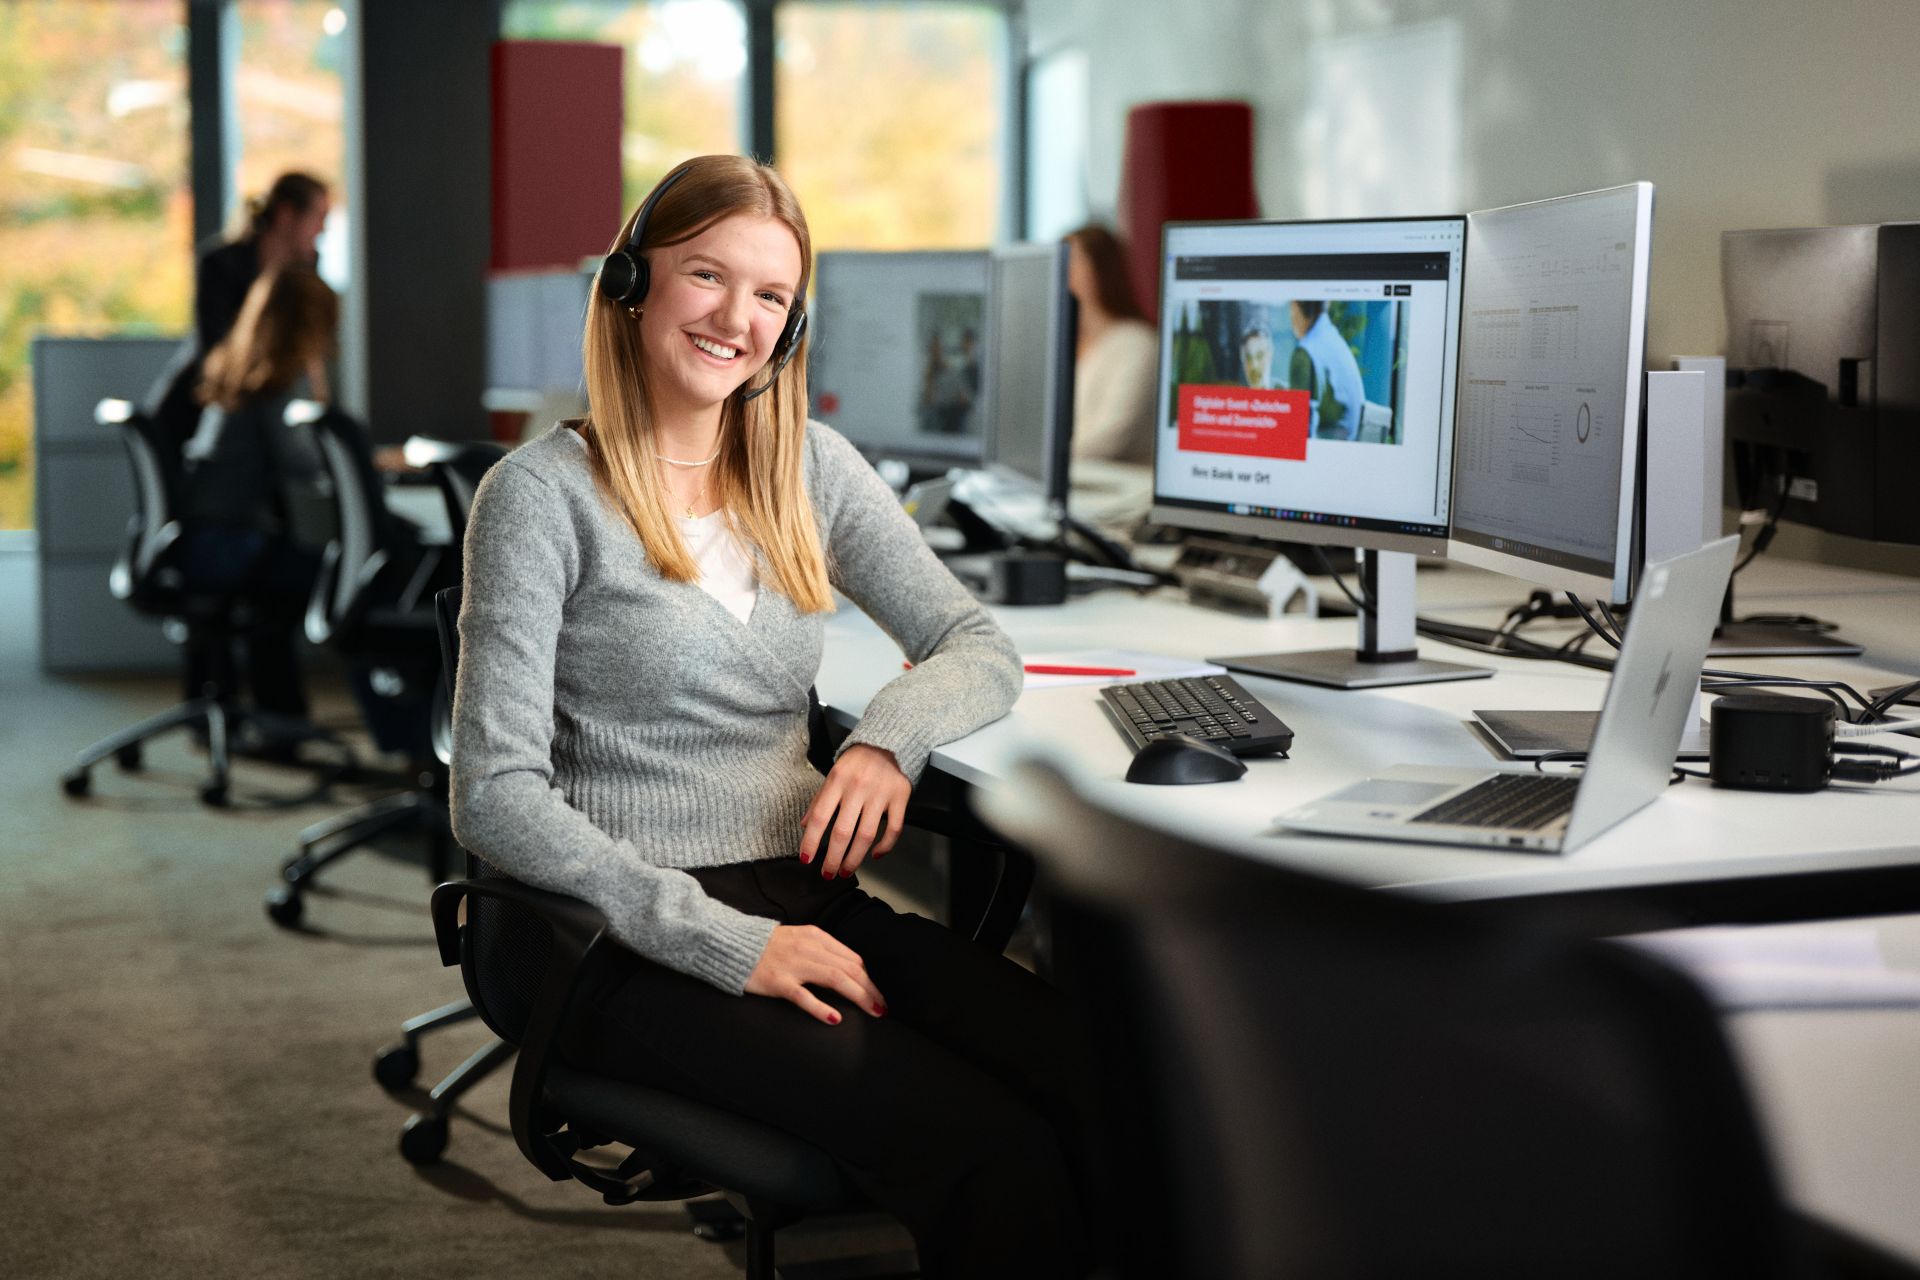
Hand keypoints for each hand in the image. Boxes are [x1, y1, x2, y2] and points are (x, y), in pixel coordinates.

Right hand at [745, 924, 886, 1024]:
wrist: (731, 943)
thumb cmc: (766, 946)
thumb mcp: (799, 940)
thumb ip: (821, 951)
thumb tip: (848, 969)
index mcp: (816, 937)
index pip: (852, 958)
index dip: (869, 977)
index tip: (879, 993)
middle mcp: (809, 948)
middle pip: (849, 969)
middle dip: (870, 989)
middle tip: (883, 1007)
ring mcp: (793, 965)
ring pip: (835, 979)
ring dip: (859, 995)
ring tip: (874, 1011)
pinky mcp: (778, 981)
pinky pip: (803, 996)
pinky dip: (821, 1007)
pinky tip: (835, 1018)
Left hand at [799, 744, 909, 879]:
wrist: (888, 741)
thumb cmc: (856, 761)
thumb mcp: (833, 774)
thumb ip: (819, 800)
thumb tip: (805, 826)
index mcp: (837, 780)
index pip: (821, 817)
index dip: (812, 841)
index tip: (806, 859)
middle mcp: (858, 787)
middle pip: (843, 832)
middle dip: (833, 858)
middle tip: (827, 874)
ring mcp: (881, 793)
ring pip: (866, 835)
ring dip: (855, 859)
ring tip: (846, 871)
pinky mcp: (900, 796)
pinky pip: (894, 828)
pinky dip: (885, 846)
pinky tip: (875, 856)